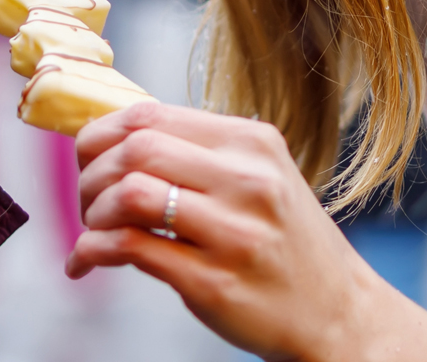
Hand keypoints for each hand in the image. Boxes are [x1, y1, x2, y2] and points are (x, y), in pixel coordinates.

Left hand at [67, 102, 426, 361]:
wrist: (339, 313)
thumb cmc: (285, 242)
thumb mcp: (260, 178)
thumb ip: (199, 153)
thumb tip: (111, 139)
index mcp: (253, 143)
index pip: (151, 114)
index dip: (100, 134)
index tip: (87, 158)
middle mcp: (248, 180)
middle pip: (136, 149)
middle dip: (91, 174)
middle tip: (87, 201)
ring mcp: (234, 232)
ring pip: (130, 194)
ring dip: (92, 213)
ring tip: (94, 231)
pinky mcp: (215, 282)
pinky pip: (132, 249)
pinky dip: (92, 252)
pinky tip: (87, 261)